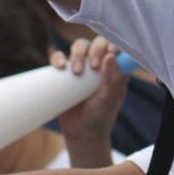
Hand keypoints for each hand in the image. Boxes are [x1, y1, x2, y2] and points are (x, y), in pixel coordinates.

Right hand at [52, 36, 128, 166]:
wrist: (80, 131)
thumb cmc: (101, 115)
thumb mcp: (110, 99)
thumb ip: (113, 79)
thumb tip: (111, 56)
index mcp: (115, 68)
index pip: (116, 47)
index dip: (115, 43)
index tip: (113, 50)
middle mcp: (99, 64)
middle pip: (97, 43)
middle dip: (95, 50)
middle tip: (93, 66)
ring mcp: (81, 66)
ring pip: (79, 46)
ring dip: (78, 54)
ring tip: (77, 72)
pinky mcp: (64, 72)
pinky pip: (58, 57)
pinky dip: (57, 57)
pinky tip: (59, 66)